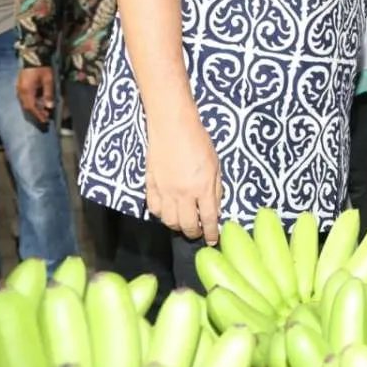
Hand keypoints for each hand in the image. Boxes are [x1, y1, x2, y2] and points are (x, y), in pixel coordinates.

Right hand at [17, 66, 55, 123]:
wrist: (33, 55)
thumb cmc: (42, 67)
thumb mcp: (48, 80)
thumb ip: (48, 94)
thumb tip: (49, 107)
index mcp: (26, 90)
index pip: (32, 107)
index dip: (38, 114)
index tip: (45, 120)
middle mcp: (20, 91)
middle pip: (27, 106)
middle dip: (37, 112)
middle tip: (46, 117)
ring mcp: (19, 88)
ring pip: (25, 102)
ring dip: (34, 107)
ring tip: (44, 110)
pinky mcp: (20, 85)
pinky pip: (25, 97)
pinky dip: (32, 102)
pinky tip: (39, 102)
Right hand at [145, 108, 222, 243]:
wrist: (172, 126)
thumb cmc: (198, 141)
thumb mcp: (216, 164)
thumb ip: (216, 188)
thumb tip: (215, 209)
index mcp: (203, 187)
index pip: (208, 218)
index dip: (211, 233)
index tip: (213, 240)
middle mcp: (183, 194)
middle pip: (187, 225)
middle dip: (194, 233)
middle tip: (197, 232)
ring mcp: (165, 191)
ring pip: (168, 221)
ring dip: (177, 226)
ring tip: (183, 222)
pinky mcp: (150, 185)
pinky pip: (154, 209)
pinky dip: (161, 214)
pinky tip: (167, 211)